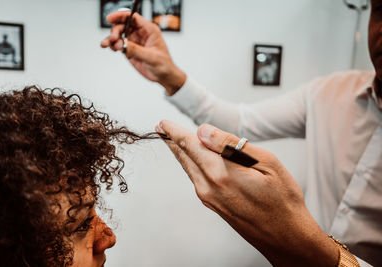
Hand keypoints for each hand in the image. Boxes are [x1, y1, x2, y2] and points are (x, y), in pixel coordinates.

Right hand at [100, 11, 185, 94]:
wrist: (164, 77)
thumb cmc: (164, 65)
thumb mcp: (151, 57)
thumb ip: (136, 50)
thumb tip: (122, 44)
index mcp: (149, 30)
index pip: (133, 17)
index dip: (120, 16)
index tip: (110, 19)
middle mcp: (140, 33)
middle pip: (123, 25)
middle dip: (115, 30)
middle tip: (113, 39)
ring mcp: (134, 41)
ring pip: (118, 35)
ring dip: (111, 38)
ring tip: (107, 45)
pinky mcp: (129, 50)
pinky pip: (117, 44)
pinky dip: (112, 45)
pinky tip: (110, 48)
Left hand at [155, 121, 338, 266]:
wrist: (285, 237)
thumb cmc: (282, 200)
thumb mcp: (266, 163)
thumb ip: (230, 145)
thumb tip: (203, 131)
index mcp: (221, 173)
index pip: (190, 145)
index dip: (175, 131)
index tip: (164, 123)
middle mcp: (209, 187)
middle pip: (184, 156)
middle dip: (171, 140)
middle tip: (161, 128)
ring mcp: (209, 198)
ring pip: (188, 168)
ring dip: (179, 152)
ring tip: (171, 140)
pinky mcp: (212, 205)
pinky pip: (196, 179)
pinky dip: (191, 164)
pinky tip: (193, 159)